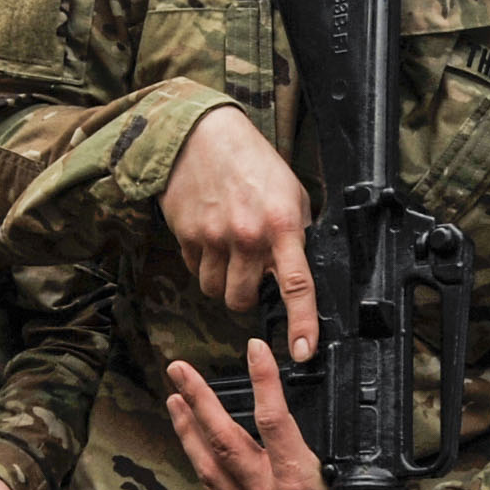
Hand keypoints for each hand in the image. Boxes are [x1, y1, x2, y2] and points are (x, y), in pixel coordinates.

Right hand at [161, 106, 315, 365]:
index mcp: (282, 225)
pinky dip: (203, 263)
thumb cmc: (253, 162)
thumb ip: (296, 234)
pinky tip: (210, 236)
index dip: (302, 324)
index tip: (302, 353)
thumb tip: (298, 271)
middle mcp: (248, 236)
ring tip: (229, 251)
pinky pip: (194, 269)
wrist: (202, 136)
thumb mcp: (291, 193)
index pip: (296, 286)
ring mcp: (214, 238)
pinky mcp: (187, 236)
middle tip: (250, 271)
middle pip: (242, 300)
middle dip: (246, 295)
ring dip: (222, 282)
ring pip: (215, 291)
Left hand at [166, 340, 412, 489]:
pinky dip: (201, 462)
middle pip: (223, 439)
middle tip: (179, 370)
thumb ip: (328, 436)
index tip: (253, 350)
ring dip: (189, 430)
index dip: (262, 380)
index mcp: (299, 479)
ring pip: (208, 466)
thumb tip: (302, 397)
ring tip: (175, 401)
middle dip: (198, 400)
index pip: (273, 419)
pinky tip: (193, 445)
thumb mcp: (357, 468)